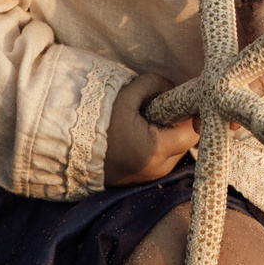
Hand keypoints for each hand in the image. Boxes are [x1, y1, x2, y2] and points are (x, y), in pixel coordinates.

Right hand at [103, 72, 192, 186]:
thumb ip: (153, 84)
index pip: (194, 131)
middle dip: (178, 123)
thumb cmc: (97, 125)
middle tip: (161, 108)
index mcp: (157, 150)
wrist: (69, 151)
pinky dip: (159, 146)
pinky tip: (141, 135)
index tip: (182, 101)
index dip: (192, 114)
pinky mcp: (145, 180)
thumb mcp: (125, 97)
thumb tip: (171, 85)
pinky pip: (163, 159)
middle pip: (186, 142)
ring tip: (147, 122)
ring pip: (175, 151)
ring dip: (169, 135)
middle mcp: (159, 168)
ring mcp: (152, 177)